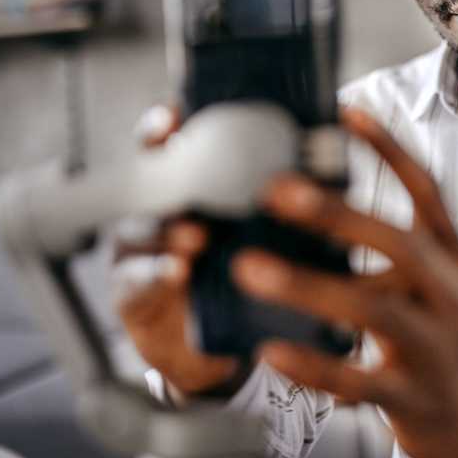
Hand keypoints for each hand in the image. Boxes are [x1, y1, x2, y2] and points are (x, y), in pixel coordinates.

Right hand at [113, 105, 244, 395]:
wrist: (204, 343)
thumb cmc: (232, 276)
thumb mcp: (253, 237)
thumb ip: (272, 207)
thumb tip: (326, 177)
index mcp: (181, 192)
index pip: (166, 150)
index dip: (164, 128)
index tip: (176, 114)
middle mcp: (152, 214)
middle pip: (145, 183)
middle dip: (162, 174)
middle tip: (191, 173)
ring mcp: (136, 252)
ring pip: (141, 230)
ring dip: (168, 231)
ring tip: (197, 235)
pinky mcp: (131, 293)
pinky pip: (136, 280)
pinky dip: (157, 274)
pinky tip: (179, 272)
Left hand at [235, 107, 457, 457]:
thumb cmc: (447, 336)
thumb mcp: (435, 282)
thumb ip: (389, 249)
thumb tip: (314, 208)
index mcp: (451, 257)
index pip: (426, 190)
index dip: (388, 148)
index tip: (346, 110)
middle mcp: (449, 293)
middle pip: (398, 243)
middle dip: (337, 213)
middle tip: (275, 190)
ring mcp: (435, 346)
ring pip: (374, 310)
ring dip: (308, 287)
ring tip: (251, 268)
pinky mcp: (413, 397)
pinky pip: (358, 381)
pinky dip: (313, 365)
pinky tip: (271, 350)